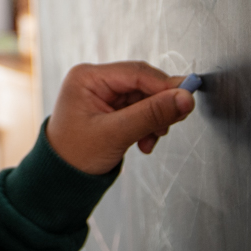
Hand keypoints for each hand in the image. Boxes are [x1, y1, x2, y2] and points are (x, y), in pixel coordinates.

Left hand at [46, 61, 194, 174]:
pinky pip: (140, 109)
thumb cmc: (75, 155)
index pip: (136, 72)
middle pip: (143, 83)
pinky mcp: (111, 107)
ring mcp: (103, 93)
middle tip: (173, 122)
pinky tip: (144, 141)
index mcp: (87, 77)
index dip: (165, 85)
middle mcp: (95, 80)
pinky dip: (148, 125)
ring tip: (150, 139)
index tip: (188, 99)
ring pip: (145, 98)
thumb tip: (185, 98)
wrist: (62, 177)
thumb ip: (152, 115)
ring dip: (154, 120)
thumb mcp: (116, 134)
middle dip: (159, 105)